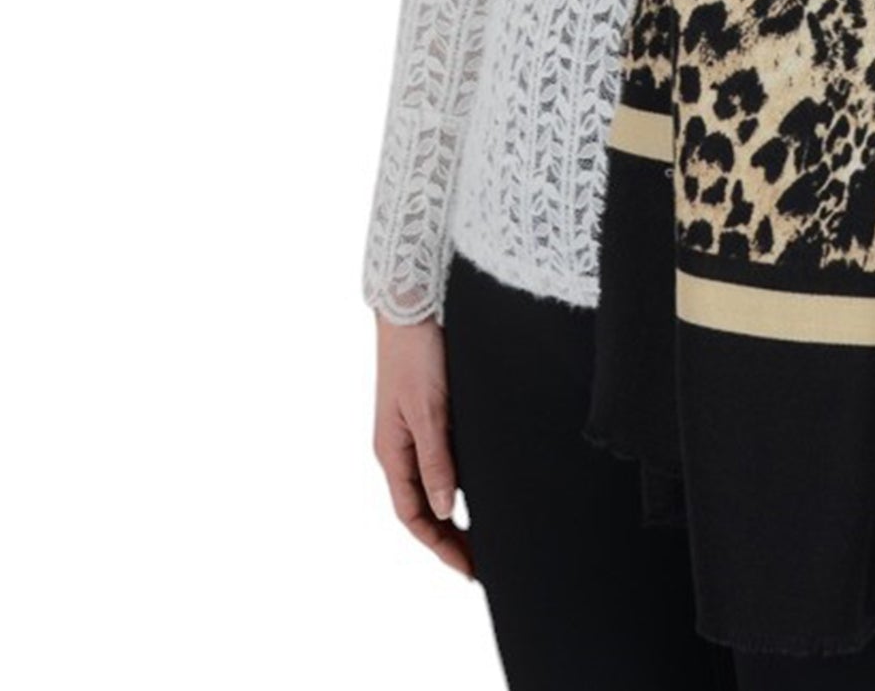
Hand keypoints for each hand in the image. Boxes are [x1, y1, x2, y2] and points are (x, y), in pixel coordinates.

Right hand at [373, 312, 476, 579]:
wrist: (412, 306)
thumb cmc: (416, 355)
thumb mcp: (429, 410)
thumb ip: (436, 460)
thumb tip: (447, 510)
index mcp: (391, 453)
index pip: (413, 515)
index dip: (439, 546)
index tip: (468, 569)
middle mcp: (399, 448)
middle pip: (422, 507)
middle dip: (448, 539)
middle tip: (482, 564)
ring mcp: (412, 432)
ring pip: (431, 487)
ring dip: (452, 516)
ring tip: (482, 537)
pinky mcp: (428, 414)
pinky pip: (439, 462)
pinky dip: (456, 484)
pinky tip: (478, 491)